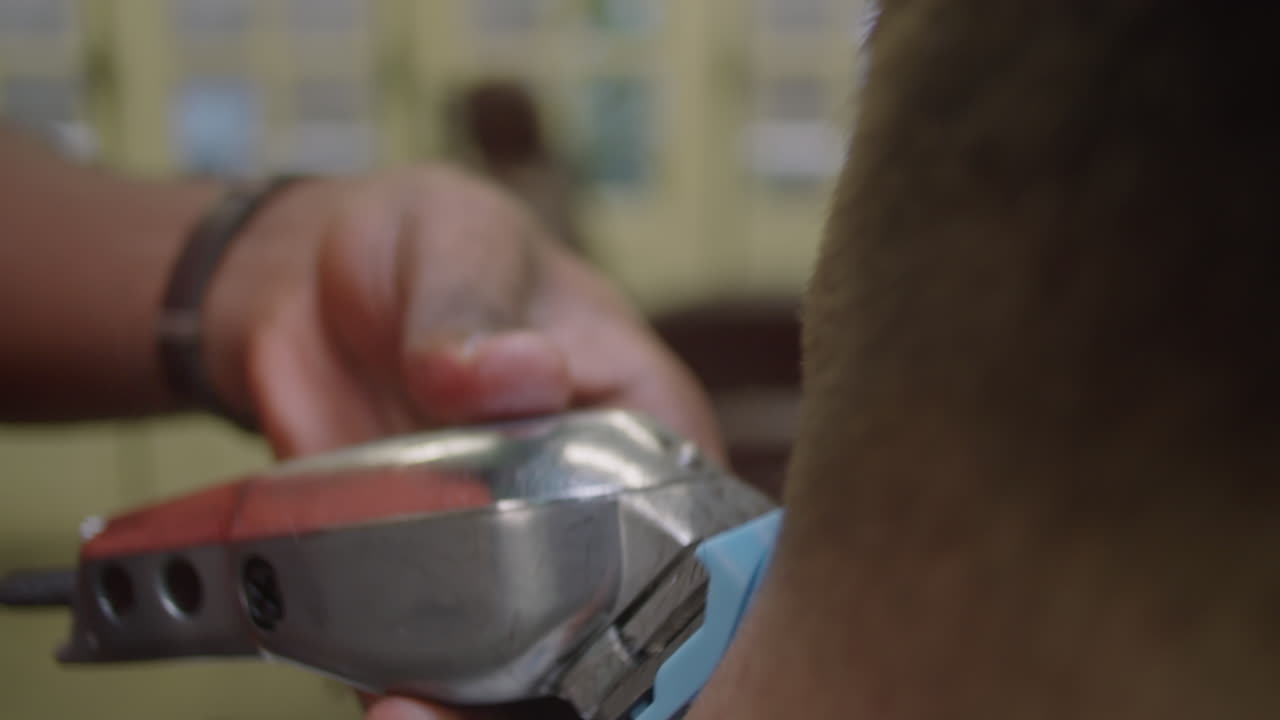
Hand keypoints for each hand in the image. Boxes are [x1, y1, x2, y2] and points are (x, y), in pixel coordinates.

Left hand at [202, 167, 720, 718]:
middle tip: (492, 700)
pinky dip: (411, 702)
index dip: (689, 613)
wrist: (309, 287)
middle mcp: (594, 515)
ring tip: (408, 716)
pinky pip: (434, 670)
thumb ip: (475, 303)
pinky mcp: (427, 590)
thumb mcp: (457, 241)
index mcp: (646, 428)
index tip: (634, 656)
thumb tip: (517, 374)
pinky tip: (378, 706)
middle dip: (577, 689)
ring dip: (480, 713)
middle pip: (621, 635)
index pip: (702, 540)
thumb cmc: (426, 245)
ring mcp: (510, 563)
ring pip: (532, 677)